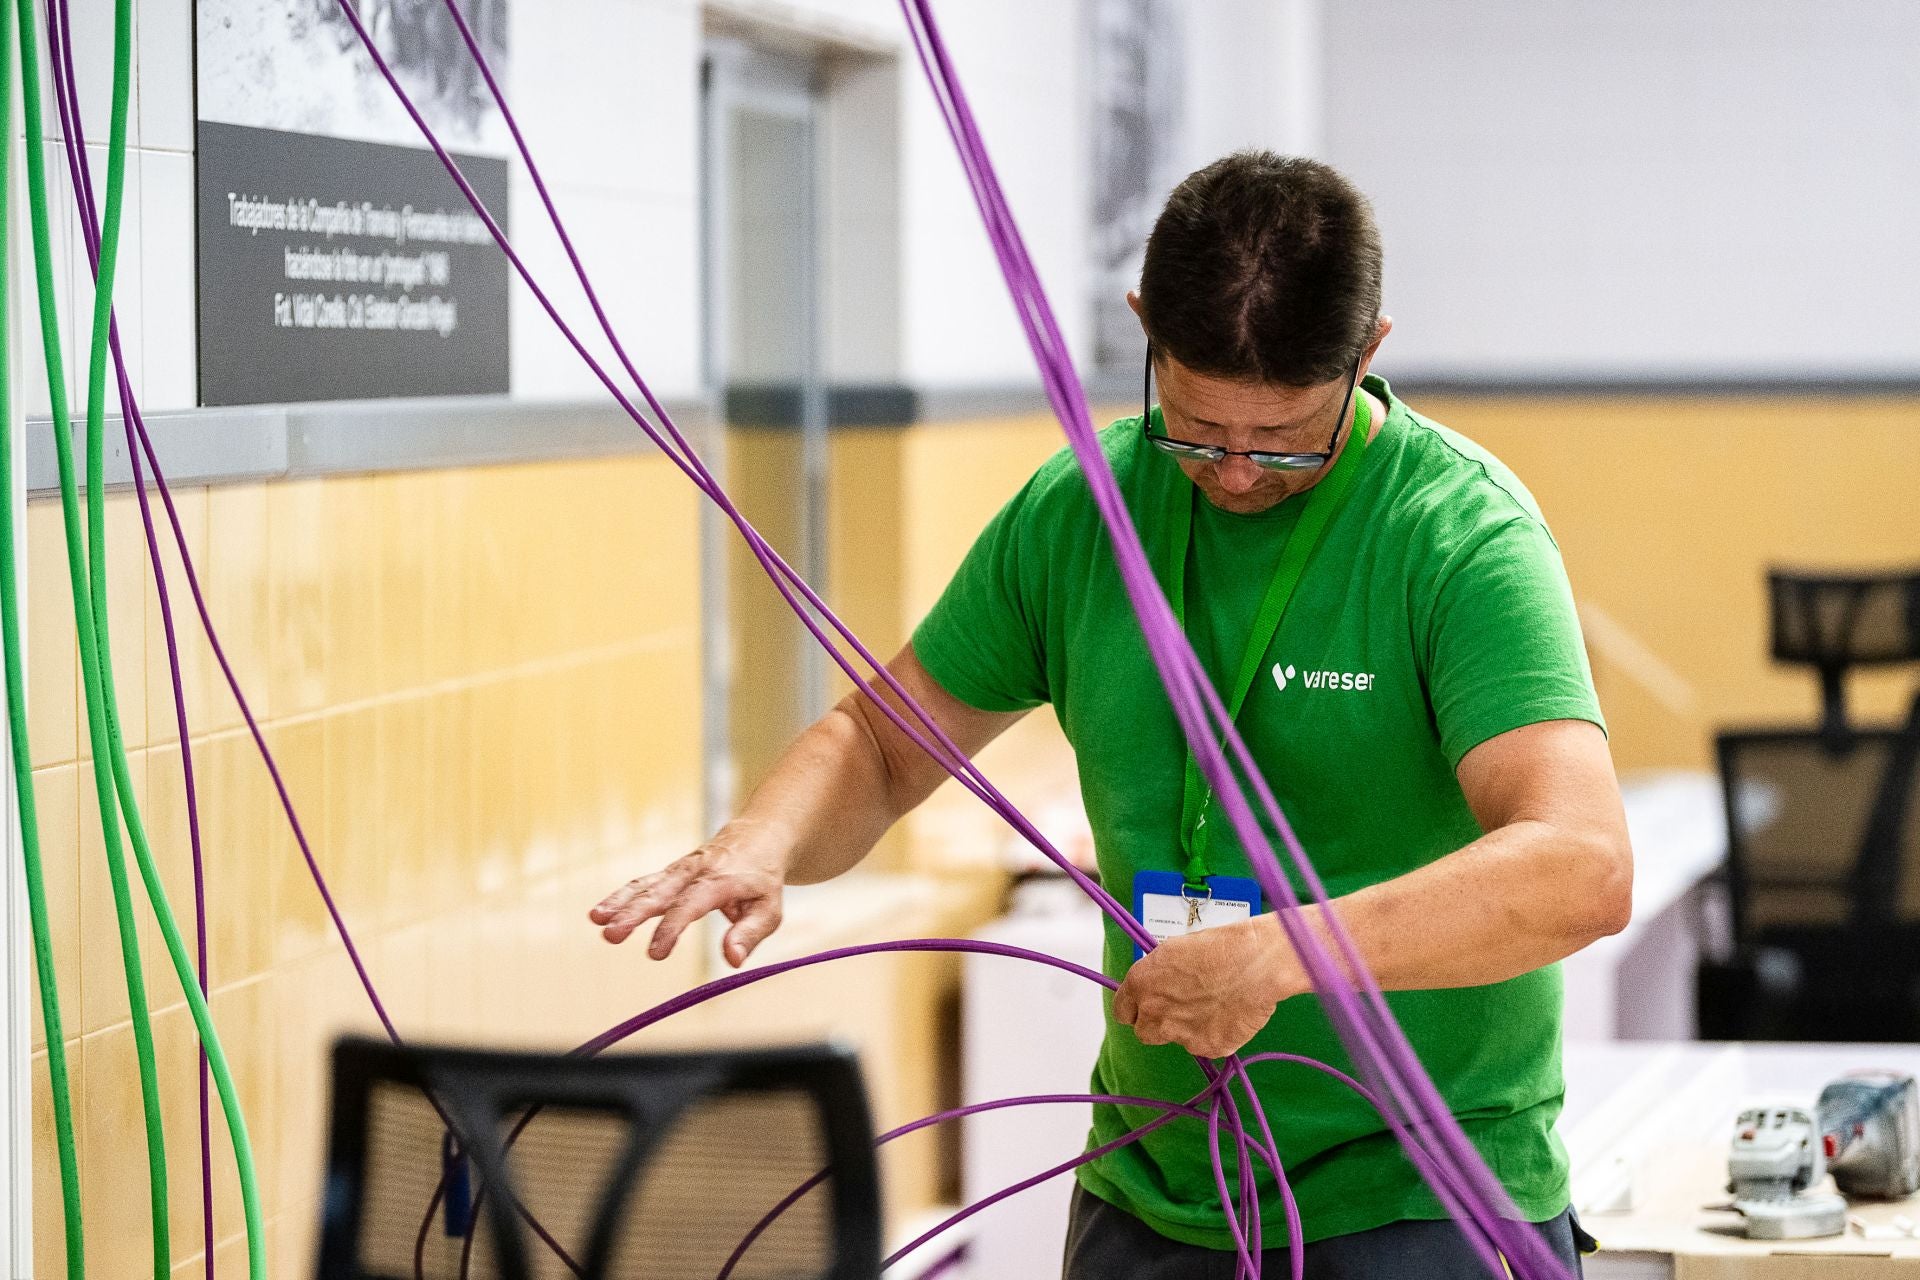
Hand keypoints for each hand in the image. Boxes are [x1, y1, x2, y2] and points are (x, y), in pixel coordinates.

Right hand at [589, 824, 785, 965]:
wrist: (757, 837)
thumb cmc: (763, 880)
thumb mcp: (769, 909)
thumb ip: (749, 934)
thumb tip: (732, 960)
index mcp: (721, 881)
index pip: (691, 905)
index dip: (672, 928)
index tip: (655, 953)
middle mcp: (695, 872)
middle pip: (660, 892)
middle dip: (634, 914)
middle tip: (611, 934)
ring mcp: (679, 870)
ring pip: (646, 884)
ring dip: (619, 901)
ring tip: (595, 919)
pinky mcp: (669, 873)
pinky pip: (643, 884)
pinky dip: (621, 896)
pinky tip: (599, 913)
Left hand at [1112, 916, 1299, 1059]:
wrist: (1254, 964)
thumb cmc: (1219, 948)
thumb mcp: (1174, 951)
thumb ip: (1158, 975)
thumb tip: (1159, 984)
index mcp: (1140, 984)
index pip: (1122, 1010)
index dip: (1135, 1009)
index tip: (1144, 1007)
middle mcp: (1154, 1012)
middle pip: (1144, 1032)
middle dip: (1158, 1024)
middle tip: (1180, 1009)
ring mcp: (1179, 1034)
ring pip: (1176, 1039)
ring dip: (1187, 1028)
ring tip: (1212, 1006)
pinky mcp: (1207, 1048)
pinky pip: (1205, 1046)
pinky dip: (1214, 1035)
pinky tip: (1227, 1014)